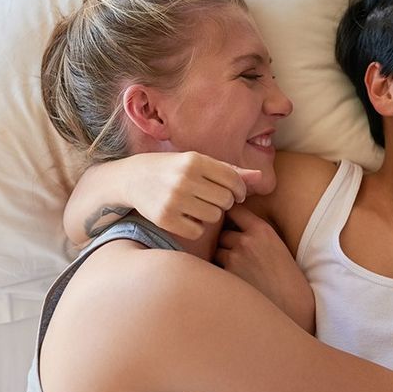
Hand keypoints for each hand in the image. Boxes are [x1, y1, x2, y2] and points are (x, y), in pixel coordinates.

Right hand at [127, 152, 261, 239]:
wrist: (131, 178)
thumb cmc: (172, 168)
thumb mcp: (198, 162)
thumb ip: (230, 171)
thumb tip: (260, 177)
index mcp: (194, 160)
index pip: (233, 180)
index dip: (240, 190)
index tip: (236, 194)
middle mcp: (184, 179)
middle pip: (225, 200)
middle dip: (224, 202)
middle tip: (213, 200)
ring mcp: (173, 199)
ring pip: (213, 217)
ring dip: (211, 215)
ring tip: (199, 207)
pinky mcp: (164, 218)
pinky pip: (197, 231)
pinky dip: (196, 227)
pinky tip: (188, 217)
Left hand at [216, 204, 314, 325]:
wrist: (293, 305)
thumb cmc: (287, 278)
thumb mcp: (276, 246)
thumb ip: (256, 235)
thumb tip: (232, 228)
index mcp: (262, 230)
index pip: (234, 211)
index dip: (229, 216)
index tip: (228, 222)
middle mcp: (246, 240)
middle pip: (222, 233)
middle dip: (225, 243)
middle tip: (236, 256)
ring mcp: (235, 258)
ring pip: (217, 251)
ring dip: (221, 259)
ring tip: (238, 272)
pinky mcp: (227, 276)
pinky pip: (215, 270)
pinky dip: (220, 274)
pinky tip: (235, 283)